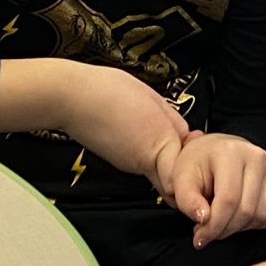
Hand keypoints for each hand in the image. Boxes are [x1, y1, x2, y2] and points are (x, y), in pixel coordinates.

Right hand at [60, 63, 187, 186]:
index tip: (195, 143)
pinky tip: (138, 134)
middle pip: (173, 175)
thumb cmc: (107, 90)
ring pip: (156, 169)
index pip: (186, 165)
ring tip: (158, 133)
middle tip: (184, 144)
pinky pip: (139, 162)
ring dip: (162, 158)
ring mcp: (128, 164)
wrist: (70, 97)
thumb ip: (173, 120)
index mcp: (159, 142)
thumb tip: (186, 135)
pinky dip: (144, 153)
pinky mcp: (116, 160)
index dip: (192, 156)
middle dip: (181, 165)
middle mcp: (143, 162)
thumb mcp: (153, 98)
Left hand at [164, 133, 265, 244]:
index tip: (200, 238)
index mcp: (231, 152)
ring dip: (238, 228)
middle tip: (207, 232)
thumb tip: (203, 218)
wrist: (215, 152)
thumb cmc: (197, 165)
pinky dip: (254, 224)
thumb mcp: (181, 178)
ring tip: (220, 221)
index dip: (214, 225)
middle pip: (246, 210)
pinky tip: (237, 217)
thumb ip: (187, 200)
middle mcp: (257, 157)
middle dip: (224, 229)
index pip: (229, 199)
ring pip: (261, 216)